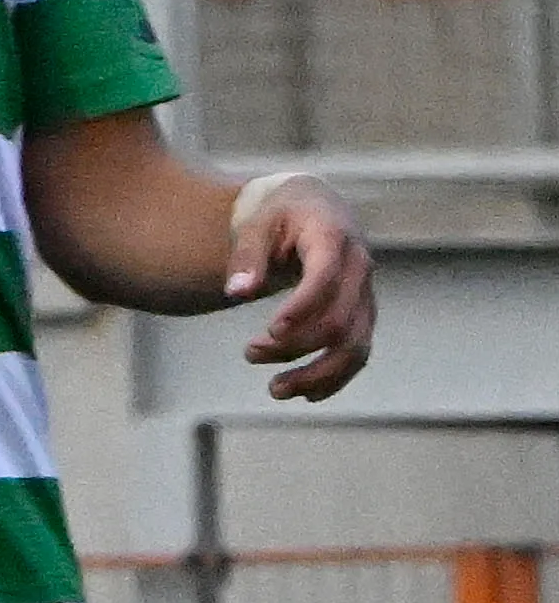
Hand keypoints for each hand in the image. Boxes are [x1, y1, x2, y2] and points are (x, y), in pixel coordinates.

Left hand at [227, 170, 377, 396]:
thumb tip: (237, 292)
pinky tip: (305, 394)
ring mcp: (365, 294)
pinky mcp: (363, 314)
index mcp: (333, 239)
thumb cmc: (282, 215)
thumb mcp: (258, 223)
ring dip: (318, 374)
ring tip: (275, 390)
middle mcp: (359, 269)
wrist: (319, 207)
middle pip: (339, 320)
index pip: (325, 278)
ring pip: (356, 345)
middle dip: (294, 345)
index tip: (269, 331)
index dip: (301, 308)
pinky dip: (336, 377)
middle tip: (249, 353)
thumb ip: (247, 257)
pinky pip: (360, 352)